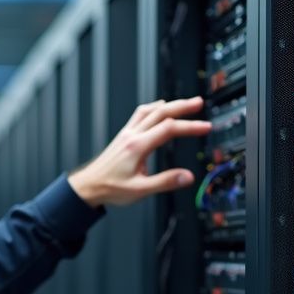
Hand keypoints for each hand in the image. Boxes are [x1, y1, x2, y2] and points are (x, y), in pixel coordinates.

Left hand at [67, 96, 210, 206]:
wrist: (88, 186)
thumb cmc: (110, 188)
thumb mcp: (140, 191)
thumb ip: (165, 182)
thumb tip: (187, 177)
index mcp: (138, 147)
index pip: (169, 129)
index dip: (190, 126)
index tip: (205, 127)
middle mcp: (132, 135)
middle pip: (161, 112)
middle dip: (183, 106)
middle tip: (199, 103)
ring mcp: (127, 133)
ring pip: (150, 110)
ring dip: (170, 105)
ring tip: (185, 104)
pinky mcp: (124, 135)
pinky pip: (140, 114)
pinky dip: (154, 108)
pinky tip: (159, 108)